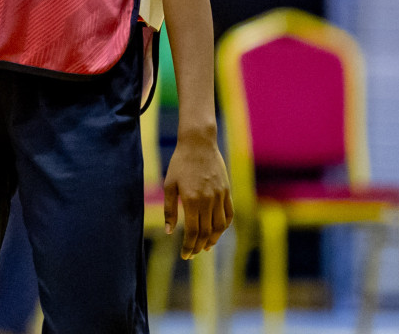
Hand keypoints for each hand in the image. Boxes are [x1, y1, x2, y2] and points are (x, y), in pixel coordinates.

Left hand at [164, 127, 232, 257]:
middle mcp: (208, 200)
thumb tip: (170, 232)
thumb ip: (170, 209)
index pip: (193, 232)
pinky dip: (224, 226)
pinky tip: (218, 231)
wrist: (198, 143)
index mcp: (192, 200)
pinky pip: (229, 214)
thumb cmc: (179, 163)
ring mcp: (220, 196)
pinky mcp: (227, 191)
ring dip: (213, 239)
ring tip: (206, 246)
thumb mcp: (169, 185)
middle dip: (199, 246)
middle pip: (206, 232)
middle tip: (192, 254)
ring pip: (220, 226)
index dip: (189, 246)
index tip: (185, 255)